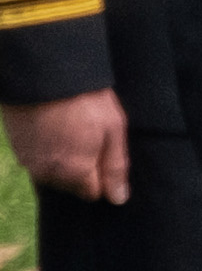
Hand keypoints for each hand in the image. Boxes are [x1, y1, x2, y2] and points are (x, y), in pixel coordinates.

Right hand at [2, 90, 130, 203]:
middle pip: (70, 185)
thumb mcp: (113, 130)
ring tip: (68, 130)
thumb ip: (114, 168)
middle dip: (81, 169)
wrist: (42, 71)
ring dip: (60, 160)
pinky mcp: (14, 145)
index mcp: (74, 173)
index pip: (92, 193)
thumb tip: (117, 199)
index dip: (101, 176)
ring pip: (51, 172)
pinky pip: (35, 158)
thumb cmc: (85, 99)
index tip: (103, 153)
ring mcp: (27, 159)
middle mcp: (47, 173)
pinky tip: (51, 128)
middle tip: (87, 137)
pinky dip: (44, 149)